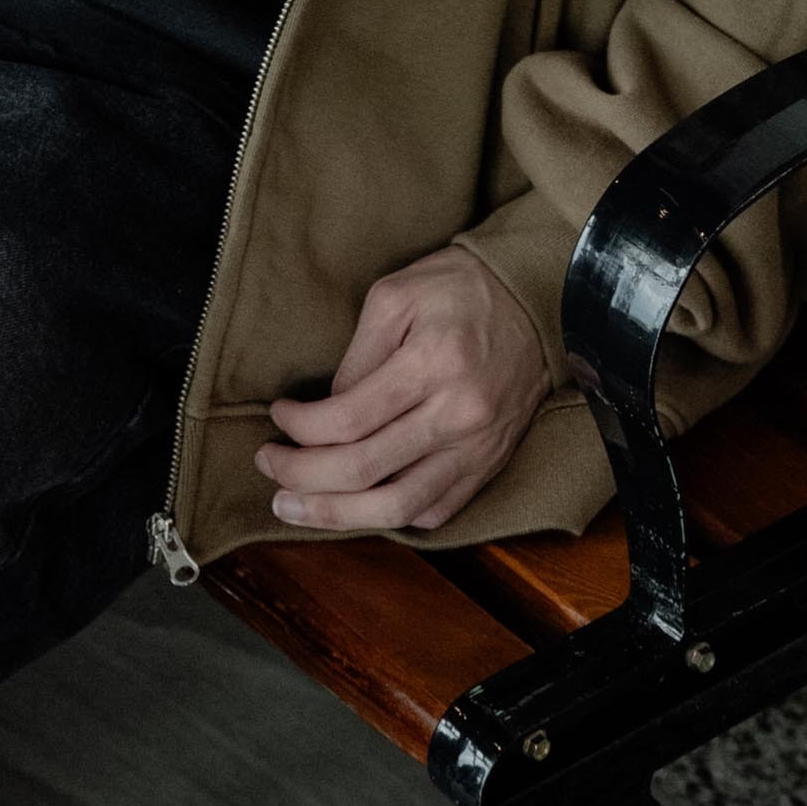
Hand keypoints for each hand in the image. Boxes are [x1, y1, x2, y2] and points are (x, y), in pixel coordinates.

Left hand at [256, 242, 549, 536]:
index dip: (301, 426)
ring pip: (398, 507)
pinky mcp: (489, 466)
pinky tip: (357, 510)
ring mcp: (477, 448)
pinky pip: (435, 512)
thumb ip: (358, 353)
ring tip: (295, 509)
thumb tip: (327, 408)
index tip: (278, 416)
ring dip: (337, 516)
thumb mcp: (397, 294)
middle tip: (269, 466)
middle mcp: (458, 414)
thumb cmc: (461, 288)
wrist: (537, 301)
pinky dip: (391, 518)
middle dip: (303, 476)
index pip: (348, 418)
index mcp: (432, 363)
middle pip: (365, 469)